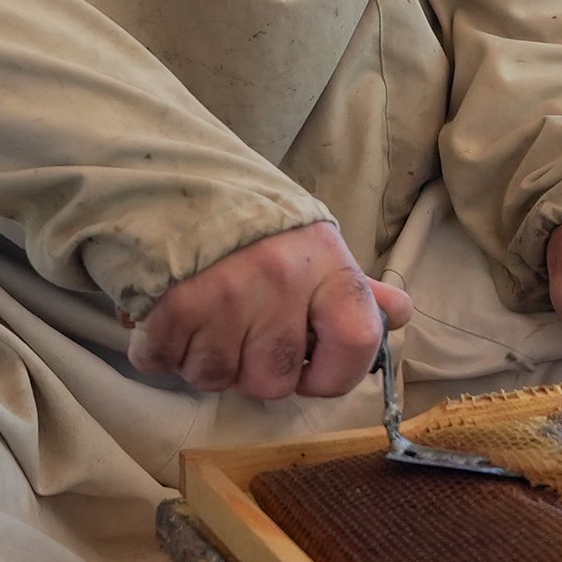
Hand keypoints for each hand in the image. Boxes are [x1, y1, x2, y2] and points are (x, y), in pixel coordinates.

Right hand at [129, 221, 411, 400]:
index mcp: (327, 264)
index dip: (336, 374)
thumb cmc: (256, 229)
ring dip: (207, 363)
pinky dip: (163, 352)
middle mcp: (281, 279)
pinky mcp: (172, 304)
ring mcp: (225, 294)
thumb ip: (355, 290)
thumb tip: (398, 316)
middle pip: (275, 381)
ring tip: (206, 324)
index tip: (312, 371)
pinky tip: (173, 323)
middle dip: (255, 373)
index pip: (357, 342)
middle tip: (243, 338)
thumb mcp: (314, 248)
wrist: (177, 181)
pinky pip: (167, 362)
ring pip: (217, 378)